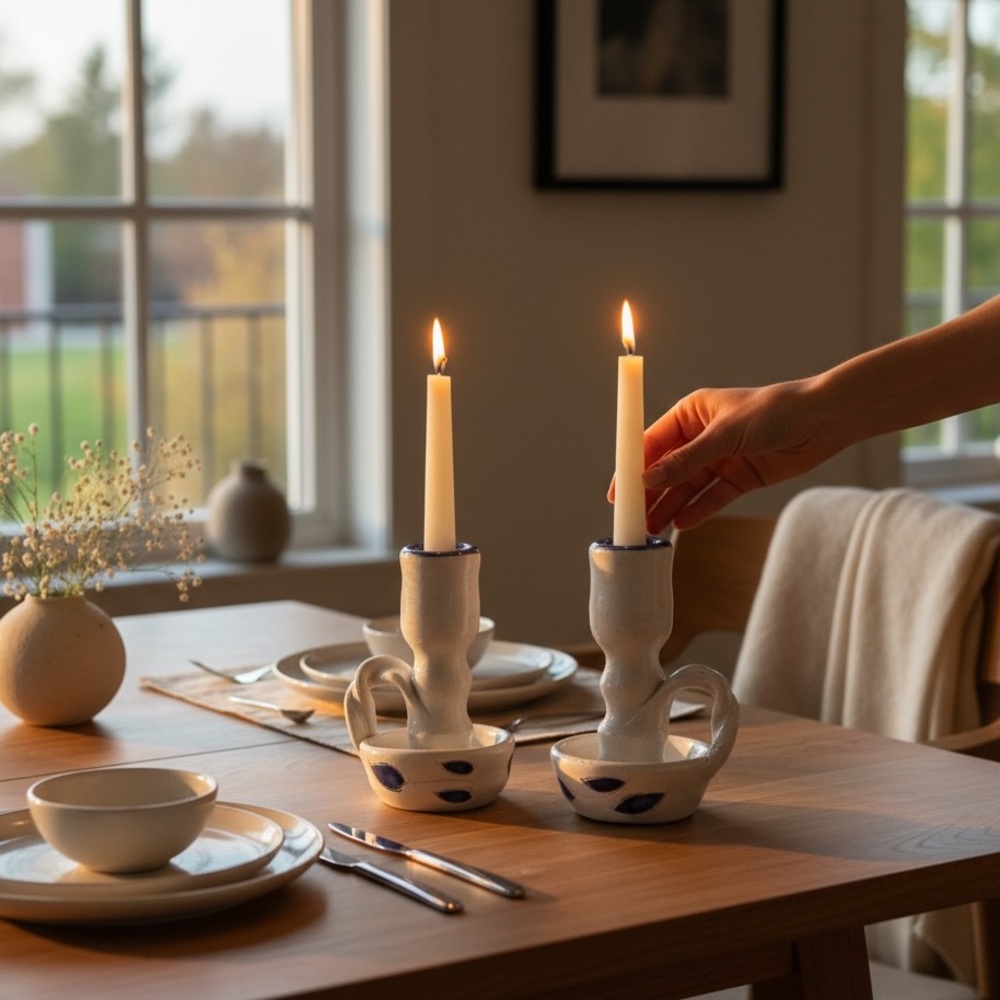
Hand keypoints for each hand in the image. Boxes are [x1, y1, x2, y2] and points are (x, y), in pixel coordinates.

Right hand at [636, 381, 842, 531]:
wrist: (824, 419)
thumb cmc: (774, 411)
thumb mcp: (724, 435)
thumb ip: (686, 460)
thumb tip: (649, 479)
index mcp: (691, 413)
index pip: (652, 443)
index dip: (632, 468)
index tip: (617, 493)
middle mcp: (702, 436)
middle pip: (667, 469)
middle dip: (650, 494)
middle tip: (633, 519)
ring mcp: (721, 458)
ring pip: (687, 487)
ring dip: (670, 506)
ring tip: (652, 530)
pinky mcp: (740, 477)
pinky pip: (713, 497)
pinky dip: (698, 510)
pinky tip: (682, 524)